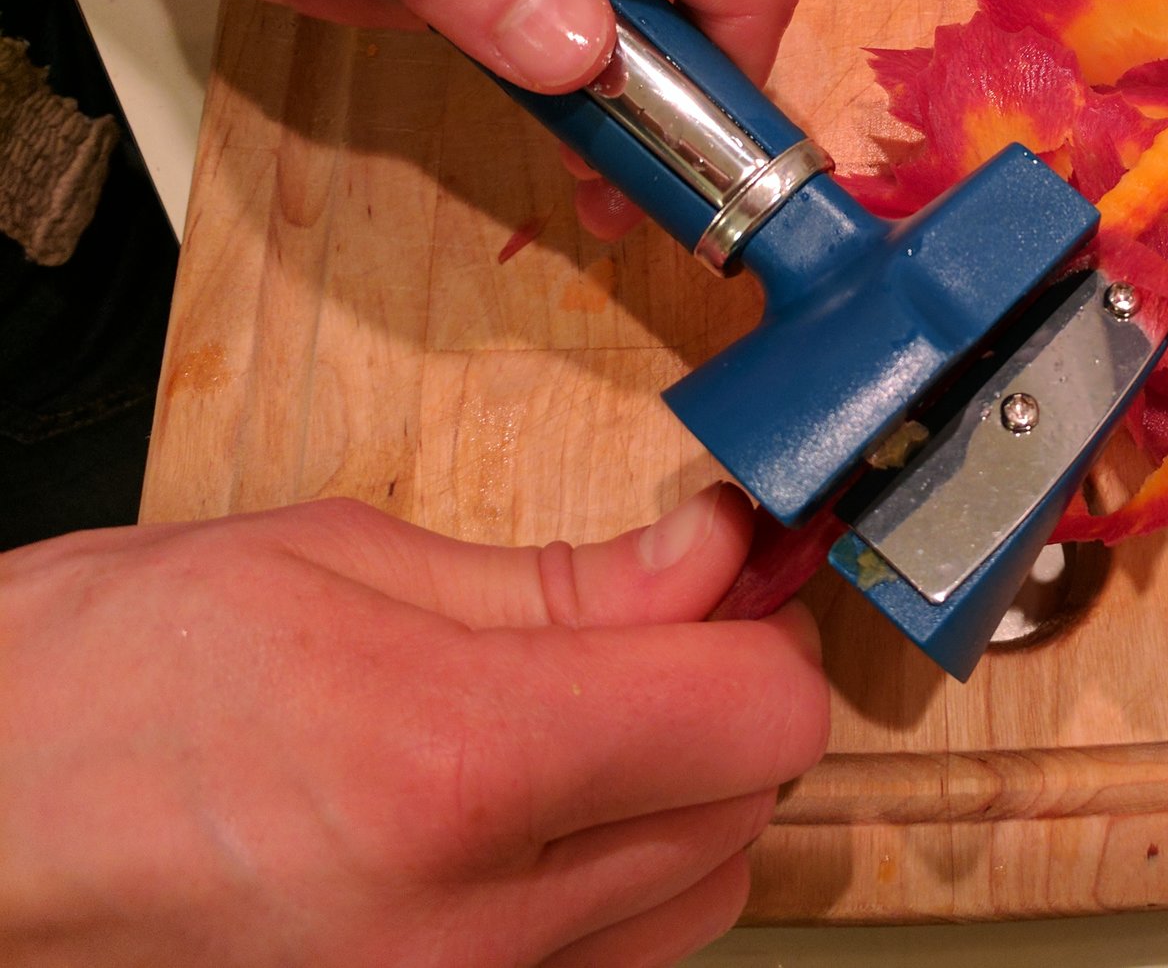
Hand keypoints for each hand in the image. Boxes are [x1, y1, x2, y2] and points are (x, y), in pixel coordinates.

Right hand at [0, 485, 828, 966]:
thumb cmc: (90, 687)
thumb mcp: (327, 566)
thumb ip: (554, 582)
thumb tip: (705, 560)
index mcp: (451, 766)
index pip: (755, 716)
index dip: (758, 628)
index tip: (728, 577)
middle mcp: (469, 926)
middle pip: (747, 810)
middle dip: (725, 702)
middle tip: (654, 626)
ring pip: (696, 900)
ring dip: (683, 799)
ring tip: (583, 719)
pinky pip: (606, 961)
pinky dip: (613, 880)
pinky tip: (532, 812)